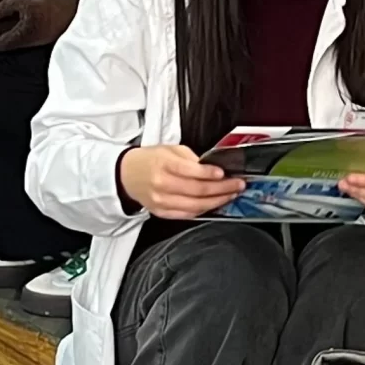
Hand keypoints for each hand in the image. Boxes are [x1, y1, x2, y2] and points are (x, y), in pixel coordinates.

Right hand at [119, 141, 243, 221]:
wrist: (127, 175)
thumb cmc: (151, 160)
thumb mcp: (170, 149)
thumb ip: (191, 158)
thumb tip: (212, 168)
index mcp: (164, 164)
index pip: (191, 172)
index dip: (210, 174)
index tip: (225, 174)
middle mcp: (162, 184)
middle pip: (197, 191)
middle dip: (222, 189)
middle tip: (237, 185)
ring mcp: (161, 201)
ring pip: (195, 206)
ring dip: (217, 201)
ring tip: (230, 195)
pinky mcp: (162, 212)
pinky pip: (188, 214)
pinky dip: (204, 210)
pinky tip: (215, 204)